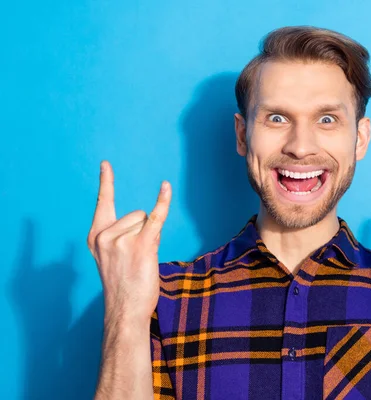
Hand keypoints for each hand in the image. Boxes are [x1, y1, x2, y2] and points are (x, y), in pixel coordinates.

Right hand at [87, 161, 171, 325]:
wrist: (125, 310)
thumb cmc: (123, 285)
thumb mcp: (112, 257)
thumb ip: (120, 235)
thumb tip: (147, 218)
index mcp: (95, 236)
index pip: (102, 203)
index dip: (106, 183)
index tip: (106, 164)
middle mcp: (105, 235)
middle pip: (136, 214)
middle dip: (143, 232)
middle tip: (136, 258)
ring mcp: (122, 240)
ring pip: (147, 221)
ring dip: (151, 237)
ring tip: (142, 260)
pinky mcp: (141, 245)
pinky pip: (156, 217)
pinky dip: (163, 202)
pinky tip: (165, 187)